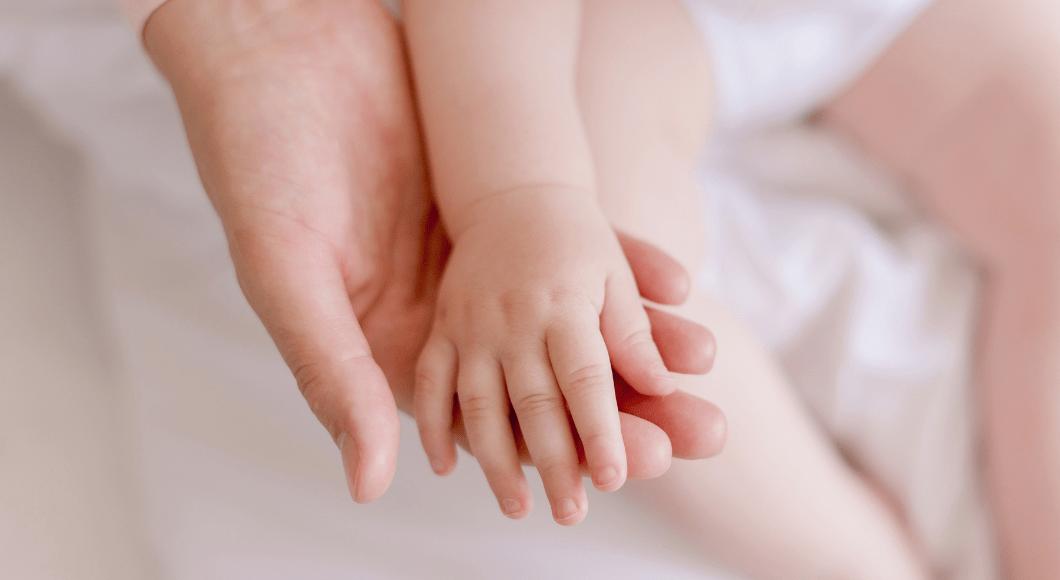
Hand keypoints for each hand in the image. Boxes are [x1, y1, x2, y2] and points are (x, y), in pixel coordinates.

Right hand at [144, 0, 723, 504]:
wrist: (279, 47)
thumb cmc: (257, 156)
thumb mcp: (286, 268)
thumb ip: (331, 370)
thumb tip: (371, 481)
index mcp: (385, 345)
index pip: (489, 420)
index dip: (561, 447)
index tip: (630, 465)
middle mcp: (436, 313)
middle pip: (541, 380)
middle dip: (621, 407)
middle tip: (698, 430)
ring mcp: (470, 262)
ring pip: (566, 318)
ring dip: (636, 341)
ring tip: (705, 358)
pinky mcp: (492, 210)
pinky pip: (568, 247)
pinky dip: (620, 266)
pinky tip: (675, 285)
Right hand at [417, 189, 678, 523]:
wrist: (507, 188)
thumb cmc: (573, 237)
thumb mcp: (615, 271)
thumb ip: (631, 331)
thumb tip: (661, 385)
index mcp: (561, 304)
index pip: (584, 380)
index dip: (599, 432)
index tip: (615, 477)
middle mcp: (511, 318)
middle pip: (534, 403)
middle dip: (554, 463)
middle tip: (571, 514)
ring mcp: (469, 324)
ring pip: (478, 403)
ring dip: (495, 461)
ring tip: (517, 508)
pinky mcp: (442, 325)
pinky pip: (429, 380)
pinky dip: (432, 425)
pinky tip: (443, 467)